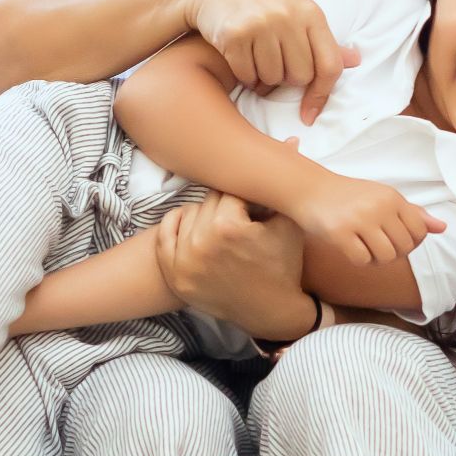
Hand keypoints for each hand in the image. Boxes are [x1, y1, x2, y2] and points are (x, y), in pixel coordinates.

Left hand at [154, 191, 313, 340]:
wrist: (273, 313)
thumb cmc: (284, 266)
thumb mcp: (289, 223)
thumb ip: (282, 185)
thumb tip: (291, 142)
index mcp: (228, 227)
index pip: (230, 191)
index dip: (246, 198)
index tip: (254, 210)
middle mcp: (201, 242)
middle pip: (209, 201)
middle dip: (227, 207)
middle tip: (241, 222)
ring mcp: (184, 261)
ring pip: (189, 213)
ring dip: (204, 216)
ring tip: (223, 230)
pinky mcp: (174, 275)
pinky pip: (164, 235)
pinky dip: (177, 226)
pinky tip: (193, 228)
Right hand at [181, 0, 359, 123]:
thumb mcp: (296, 9)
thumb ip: (322, 38)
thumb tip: (355, 60)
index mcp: (310, 12)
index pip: (329, 65)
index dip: (322, 94)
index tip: (309, 113)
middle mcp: (287, 17)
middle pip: (299, 77)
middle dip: (285, 79)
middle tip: (274, 64)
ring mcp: (260, 24)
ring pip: (271, 79)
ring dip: (262, 78)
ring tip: (256, 58)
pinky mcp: (234, 34)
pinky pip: (246, 75)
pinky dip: (243, 75)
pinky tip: (240, 57)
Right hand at [288, 174, 445, 265]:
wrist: (310, 189)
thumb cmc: (350, 196)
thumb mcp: (383, 197)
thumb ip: (412, 213)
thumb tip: (442, 228)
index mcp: (392, 197)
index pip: (419, 232)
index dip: (410, 242)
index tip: (392, 237)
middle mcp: (378, 207)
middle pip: (404, 248)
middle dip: (392, 252)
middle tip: (375, 243)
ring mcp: (359, 220)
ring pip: (385, 257)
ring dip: (375, 259)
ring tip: (364, 247)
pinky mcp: (340, 233)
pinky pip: (362, 260)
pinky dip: (358, 260)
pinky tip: (350, 248)